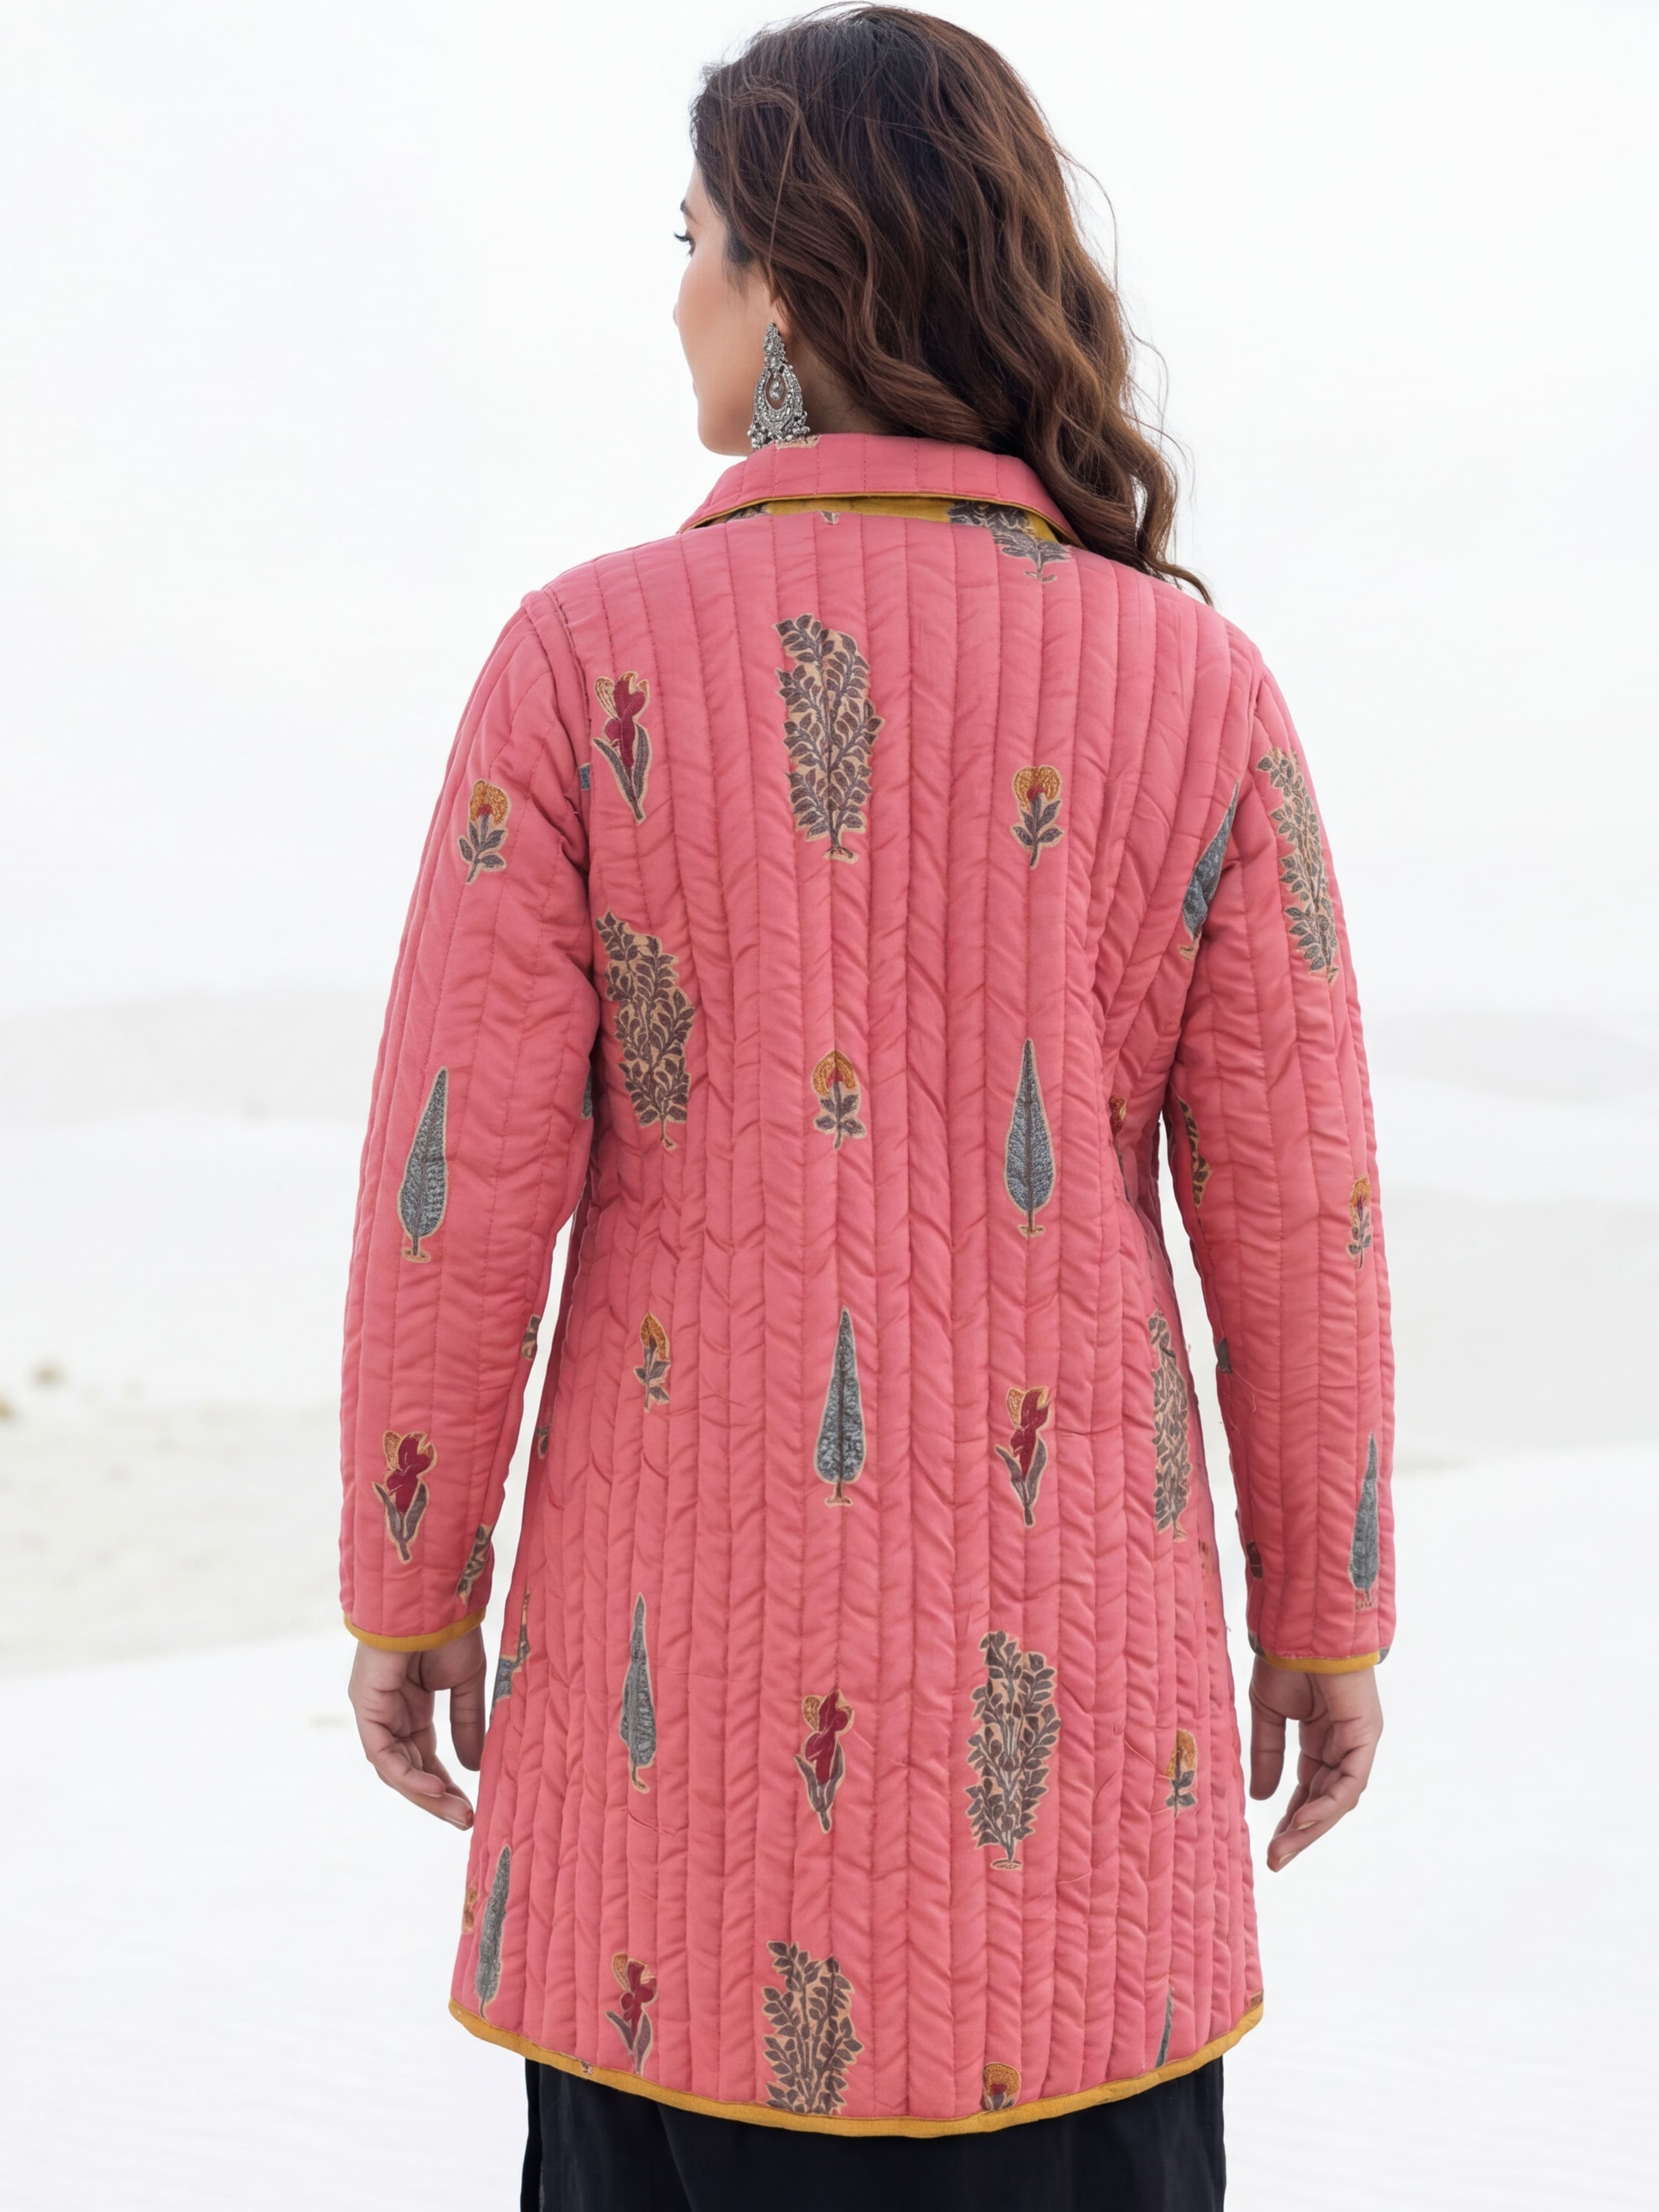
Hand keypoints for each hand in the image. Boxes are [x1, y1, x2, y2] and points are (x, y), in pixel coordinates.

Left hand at [348, 1628, 486, 1828]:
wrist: (434, 1598)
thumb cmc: (450, 1630)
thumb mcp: (466, 1683)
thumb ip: (467, 1723)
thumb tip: (473, 1767)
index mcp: (410, 1707)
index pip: (423, 1758)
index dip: (445, 1784)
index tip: (470, 1807)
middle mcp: (388, 1714)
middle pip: (408, 1770)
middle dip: (436, 1798)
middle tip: (466, 1820)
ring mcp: (375, 1712)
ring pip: (395, 1769)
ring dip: (425, 1795)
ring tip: (457, 1812)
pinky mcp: (366, 1708)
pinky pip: (384, 1754)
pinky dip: (408, 1776)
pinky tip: (436, 1788)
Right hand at [1248, 1656, 1382, 1871]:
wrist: (1299, 1627)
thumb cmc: (1285, 1660)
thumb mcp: (1269, 1715)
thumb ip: (1268, 1754)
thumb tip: (1261, 1797)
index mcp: (1324, 1738)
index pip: (1311, 1789)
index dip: (1291, 1817)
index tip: (1270, 1844)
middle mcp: (1345, 1745)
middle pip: (1325, 1801)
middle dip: (1300, 1832)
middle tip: (1276, 1859)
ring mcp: (1358, 1742)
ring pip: (1338, 1799)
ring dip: (1311, 1827)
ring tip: (1283, 1849)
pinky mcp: (1365, 1737)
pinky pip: (1348, 1782)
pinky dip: (1327, 1804)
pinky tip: (1301, 1820)